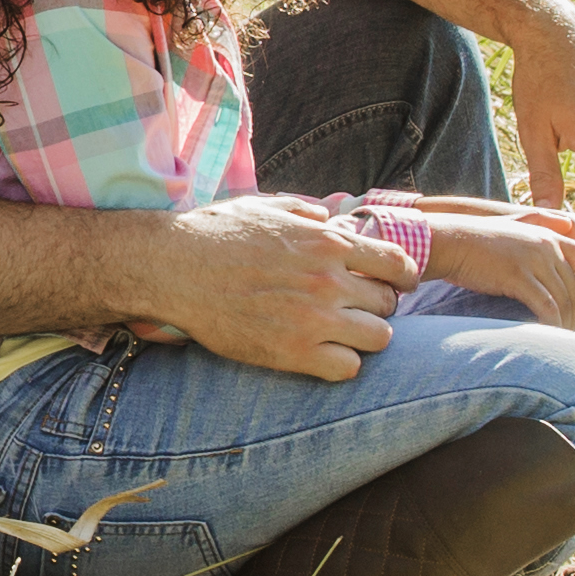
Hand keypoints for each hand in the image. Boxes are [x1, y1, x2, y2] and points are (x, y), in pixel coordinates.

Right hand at [141, 191, 403, 379]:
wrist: (173, 268)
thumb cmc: (215, 234)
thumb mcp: (266, 207)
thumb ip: (305, 212)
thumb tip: (328, 217)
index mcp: (326, 242)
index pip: (396, 264)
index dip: (400, 277)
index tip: (393, 285)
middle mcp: (328, 279)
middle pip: (389, 303)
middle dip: (377, 306)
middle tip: (354, 311)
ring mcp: (314, 318)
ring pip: (379, 337)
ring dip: (364, 337)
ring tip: (341, 335)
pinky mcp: (293, 352)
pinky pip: (349, 368)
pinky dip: (342, 363)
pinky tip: (322, 355)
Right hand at [413, 204, 574, 328]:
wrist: (444, 240)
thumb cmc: (478, 242)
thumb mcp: (519, 234)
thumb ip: (546, 237)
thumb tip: (570, 244)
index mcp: (556, 230)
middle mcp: (551, 239)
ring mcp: (535, 256)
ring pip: (569, 300)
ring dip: (570, 325)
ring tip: (568, 341)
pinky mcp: (518, 274)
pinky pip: (547, 308)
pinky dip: (552, 327)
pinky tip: (550, 338)